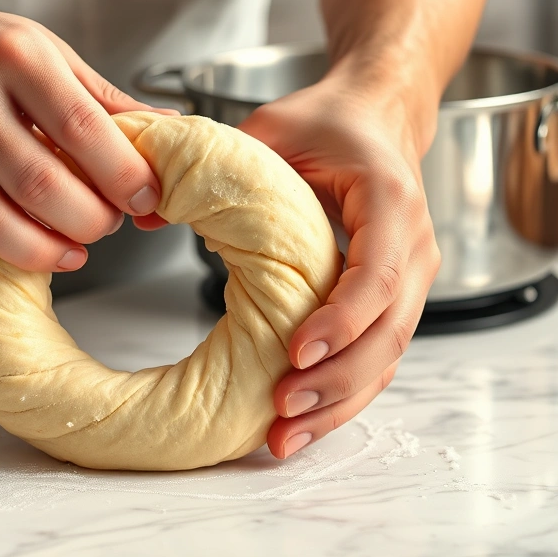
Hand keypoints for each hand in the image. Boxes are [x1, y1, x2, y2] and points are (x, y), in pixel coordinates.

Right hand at [0, 0, 168, 271]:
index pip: (86, 127)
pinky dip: (21, 248)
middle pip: (49, 180)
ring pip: (10, 211)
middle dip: (95, 216)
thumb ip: (100, 98)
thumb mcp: (41, 52)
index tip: (147, 197)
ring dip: (59, 241)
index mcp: (18, 55)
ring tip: (82, 242)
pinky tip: (46, 250)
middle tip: (112, 220)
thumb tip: (163, 129)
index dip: (125, 174)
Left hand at [237, 72, 441, 458]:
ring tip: (285, 436)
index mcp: (388, 200)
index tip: (296, 351)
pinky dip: (342, 396)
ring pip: (387, 358)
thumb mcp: (272, 128)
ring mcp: (410, 280)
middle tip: (283, 412)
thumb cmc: (328, 123)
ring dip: (339, 402)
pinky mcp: (393, 303)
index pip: (377, 273)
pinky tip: (301, 422)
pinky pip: (375, 360)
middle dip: (337, 380)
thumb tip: (145, 213)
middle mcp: (412, 246)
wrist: (376, 120)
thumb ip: (218, 162)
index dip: (341, 319)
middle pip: (389, 332)